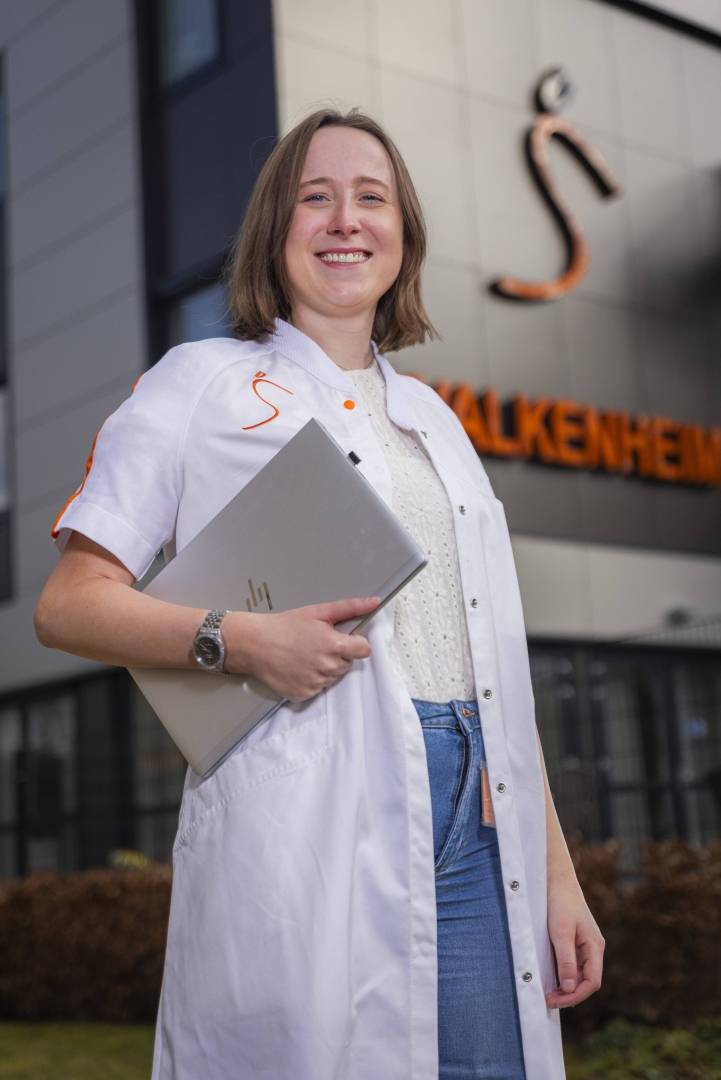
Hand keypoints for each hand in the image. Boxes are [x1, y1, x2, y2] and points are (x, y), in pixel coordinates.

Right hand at [226, 596, 380, 701]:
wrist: (254, 644)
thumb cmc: (285, 625)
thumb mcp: (318, 612)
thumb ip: (350, 608)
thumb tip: (375, 602)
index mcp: (335, 645)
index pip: (364, 651)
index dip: (355, 644)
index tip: (342, 640)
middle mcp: (328, 667)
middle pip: (347, 664)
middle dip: (338, 655)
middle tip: (316, 644)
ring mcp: (316, 683)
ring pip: (332, 677)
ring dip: (324, 668)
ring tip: (304, 655)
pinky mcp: (304, 694)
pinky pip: (317, 688)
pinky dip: (310, 680)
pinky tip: (297, 668)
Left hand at [545, 871, 604, 1008]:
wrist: (556, 879)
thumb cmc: (560, 903)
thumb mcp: (561, 933)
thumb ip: (566, 961)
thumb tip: (569, 988)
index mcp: (595, 947)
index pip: (592, 981)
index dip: (576, 995)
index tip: (556, 1001)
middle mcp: (593, 948)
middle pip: (586, 980)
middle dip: (569, 993)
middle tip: (548, 1000)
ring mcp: (584, 944)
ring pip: (579, 973)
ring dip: (566, 985)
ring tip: (548, 993)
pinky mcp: (574, 940)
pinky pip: (572, 964)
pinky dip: (563, 974)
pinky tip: (550, 978)